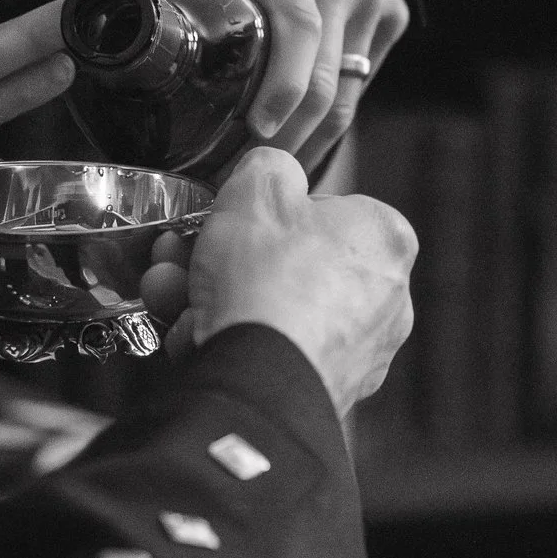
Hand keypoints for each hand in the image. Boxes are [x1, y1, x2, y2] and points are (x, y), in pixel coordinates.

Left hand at [68, 0, 408, 169]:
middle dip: (289, 141)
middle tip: (239, 182)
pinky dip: (334, 114)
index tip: (259, 131)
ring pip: (350, 88)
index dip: (283, 86)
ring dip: (312, 138)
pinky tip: (296, 140)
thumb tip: (67, 18)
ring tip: (263, 176)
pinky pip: (363, 77)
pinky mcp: (391, 9)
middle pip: (326, 77)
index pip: (296, 25)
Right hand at [137, 148, 414, 416]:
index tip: (230, 220)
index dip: (266, 213)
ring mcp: (361, 352)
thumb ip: (269, 165)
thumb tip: (273, 172)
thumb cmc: (268, 279)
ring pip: (276, 312)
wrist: (260, 378)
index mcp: (385, 237)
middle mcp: (387, 297)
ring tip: (169, 295)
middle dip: (226, 261)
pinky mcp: (331, 392)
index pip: (324, 210)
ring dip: (216, 300)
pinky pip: (273, 355)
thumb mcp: (256, 186)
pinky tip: (192, 338)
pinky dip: (235, 344)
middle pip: (291, 265)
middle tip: (181, 257)